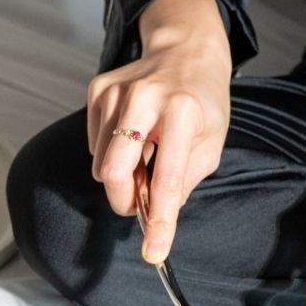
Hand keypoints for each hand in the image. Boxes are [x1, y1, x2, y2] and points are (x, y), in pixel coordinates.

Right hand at [87, 0, 230, 263]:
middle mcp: (145, 98)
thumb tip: (154, 216)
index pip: (166, 179)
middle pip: (113, 172)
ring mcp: (116, 92)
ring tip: (145, 155)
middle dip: (124, 199)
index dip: (159, 221)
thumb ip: (183, 182)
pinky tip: (132, 136)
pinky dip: (112, 153)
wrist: (184, 52)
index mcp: (182, 112)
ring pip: (100, 164)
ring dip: (122, 174)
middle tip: (139, 202)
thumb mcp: (210, 143)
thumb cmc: (201, 103)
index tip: (154, 253)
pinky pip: (94, 146)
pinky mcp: (98, 91)